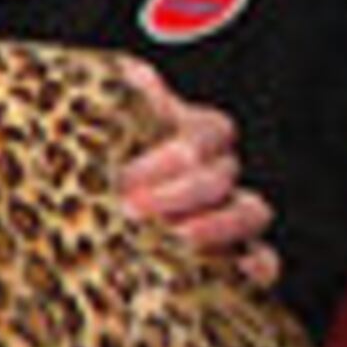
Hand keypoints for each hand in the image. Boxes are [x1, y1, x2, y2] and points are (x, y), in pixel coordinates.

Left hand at [113, 58, 279, 287]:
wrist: (82, 233)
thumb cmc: (93, 169)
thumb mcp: (102, 131)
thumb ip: (122, 102)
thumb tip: (134, 75)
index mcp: (192, 136)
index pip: (209, 133)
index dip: (172, 154)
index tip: (126, 175)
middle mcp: (216, 174)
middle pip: (220, 175)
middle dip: (177, 193)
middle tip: (130, 209)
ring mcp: (228, 215)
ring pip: (251, 211)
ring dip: (218, 225)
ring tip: (177, 239)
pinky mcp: (233, 260)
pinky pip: (264, 261)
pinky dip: (258, 267)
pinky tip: (241, 272)